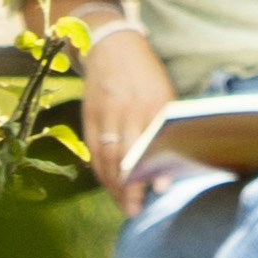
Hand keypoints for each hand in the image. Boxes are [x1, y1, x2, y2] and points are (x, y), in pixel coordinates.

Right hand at [74, 21, 175, 210]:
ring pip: (105, 156)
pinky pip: (92, 150)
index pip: (150, 144)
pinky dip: (100, 169)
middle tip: (135, 210)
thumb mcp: (166, 94)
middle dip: (129, 187)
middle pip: (124, 156)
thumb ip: (168, 128)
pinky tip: (108, 184)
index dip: (151, 169)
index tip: (157, 191)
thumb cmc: (147, 75)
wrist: (112, 47)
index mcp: (151, 103)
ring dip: (113, 184)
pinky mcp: (87, 116)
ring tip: (124, 204)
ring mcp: (103, 113)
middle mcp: (125, 109)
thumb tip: (169, 168)